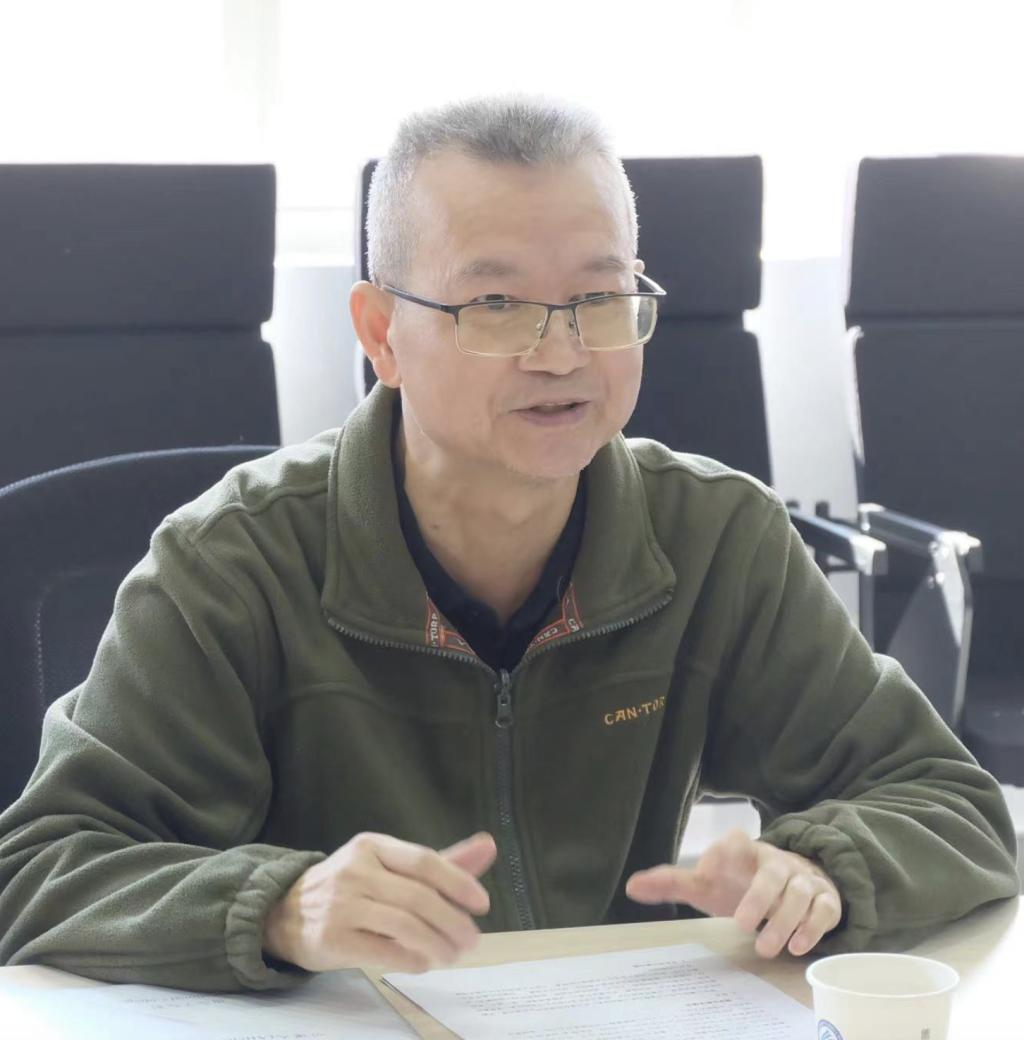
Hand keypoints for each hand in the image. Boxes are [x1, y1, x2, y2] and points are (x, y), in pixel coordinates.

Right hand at [263, 831, 496, 973]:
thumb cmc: (351, 888)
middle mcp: (355, 871)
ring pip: (403, 925)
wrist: (285, 913)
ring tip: (453, 955)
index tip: (482, 904)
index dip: (458, 882)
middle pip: (417, 896)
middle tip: (472, 940)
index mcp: (373, 846)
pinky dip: (411, 959)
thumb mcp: (390, 866)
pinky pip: (382, 951)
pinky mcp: (331, 939)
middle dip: (452, 921)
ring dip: (437, 944)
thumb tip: (489, 846)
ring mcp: (341, 905)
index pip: (424, 860)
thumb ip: (440, 862)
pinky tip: (425, 962)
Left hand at [625, 829, 841, 956]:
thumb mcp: (708, 884)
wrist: (793, 881)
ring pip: (800, 893)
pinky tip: (798, 946)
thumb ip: (673, 883)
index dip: (722, 851)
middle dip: (759, 897)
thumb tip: (631, 886)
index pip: (736, 841)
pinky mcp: (825, 899)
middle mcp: (776, 862)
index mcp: (745, 851)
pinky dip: (813, 928)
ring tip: (766, 947)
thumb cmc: (741, 883)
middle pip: (772, 871)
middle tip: (741, 924)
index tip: (706, 870)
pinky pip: (824, 910)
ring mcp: (803, 879)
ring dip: (784, 921)